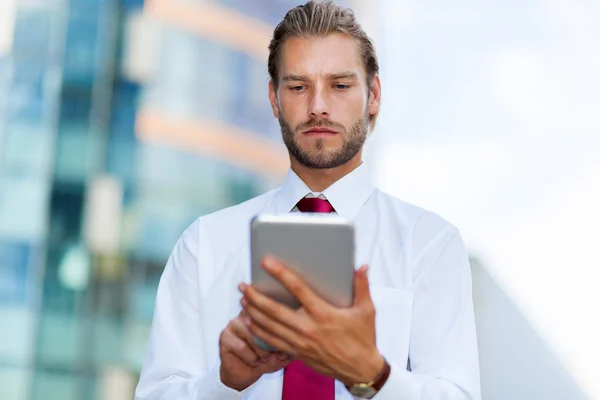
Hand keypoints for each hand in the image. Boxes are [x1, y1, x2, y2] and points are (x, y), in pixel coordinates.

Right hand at [219, 311, 292, 390]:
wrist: (245, 373)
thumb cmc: (265, 358)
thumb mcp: (284, 349)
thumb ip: (292, 340)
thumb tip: (301, 334)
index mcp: (262, 310)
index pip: (273, 309)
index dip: (282, 328)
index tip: (286, 343)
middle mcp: (246, 312)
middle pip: (264, 322)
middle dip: (273, 343)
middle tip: (276, 353)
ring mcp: (234, 323)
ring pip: (253, 335)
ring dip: (262, 352)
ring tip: (263, 358)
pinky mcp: (225, 337)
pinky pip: (243, 347)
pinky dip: (252, 358)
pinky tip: (253, 361)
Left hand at [239, 257, 384, 386]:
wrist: (360, 370)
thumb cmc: (363, 339)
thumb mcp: (366, 311)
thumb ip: (362, 286)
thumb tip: (362, 267)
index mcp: (323, 313)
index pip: (297, 288)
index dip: (280, 274)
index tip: (267, 263)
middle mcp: (308, 327)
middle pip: (274, 309)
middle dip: (256, 296)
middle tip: (244, 285)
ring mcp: (300, 342)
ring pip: (270, 326)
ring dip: (253, 311)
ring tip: (243, 299)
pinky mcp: (297, 352)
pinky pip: (273, 341)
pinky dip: (259, 331)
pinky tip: (250, 322)